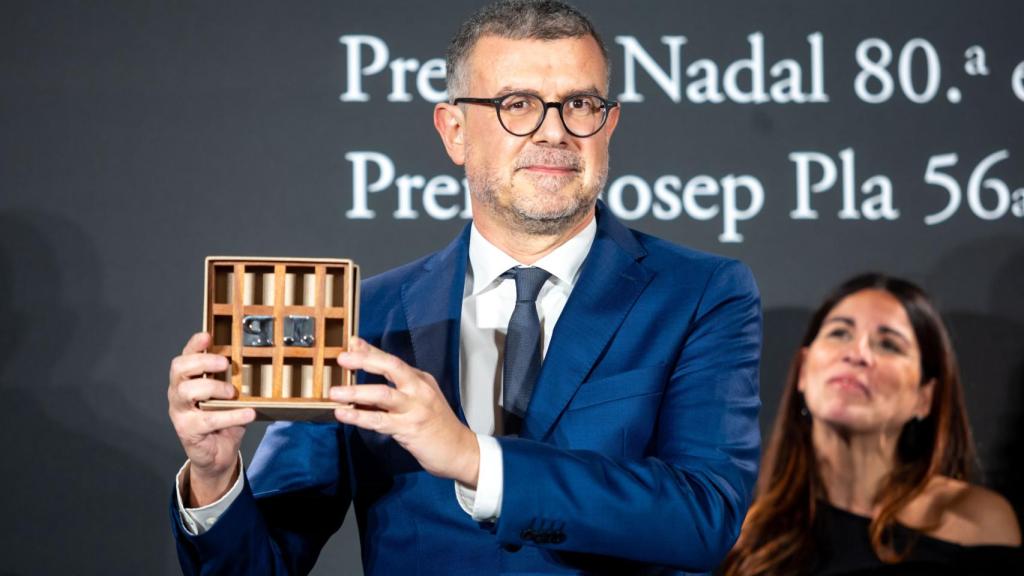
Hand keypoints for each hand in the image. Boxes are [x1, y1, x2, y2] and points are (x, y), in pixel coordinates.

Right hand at [168, 332, 255, 505]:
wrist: (217, 454)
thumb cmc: (223, 420)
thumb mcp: (228, 396)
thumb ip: (231, 380)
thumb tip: (251, 362)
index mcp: (187, 380)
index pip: (185, 357)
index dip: (194, 345)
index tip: (207, 336)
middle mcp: (178, 393)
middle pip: (179, 369)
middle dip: (202, 362)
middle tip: (224, 363)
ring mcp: (179, 411)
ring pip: (186, 391)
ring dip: (213, 387)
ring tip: (233, 393)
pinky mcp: (187, 430)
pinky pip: (208, 419)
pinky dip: (232, 415)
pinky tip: (249, 413)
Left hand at [330, 337, 479, 486]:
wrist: (459, 450)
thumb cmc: (436, 426)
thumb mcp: (418, 400)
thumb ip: (393, 388)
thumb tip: (365, 380)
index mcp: (421, 380)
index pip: (393, 360)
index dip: (371, 351)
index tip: (352, 342)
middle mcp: (419, 389)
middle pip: (391, 367)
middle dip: (365, 361)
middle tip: (343, 358)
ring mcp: (415, 409)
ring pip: (383, 394)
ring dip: (356, 391)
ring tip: (334, 393)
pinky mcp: (409, 429)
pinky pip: (380, 421)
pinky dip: (359, 416)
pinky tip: (344, 414)